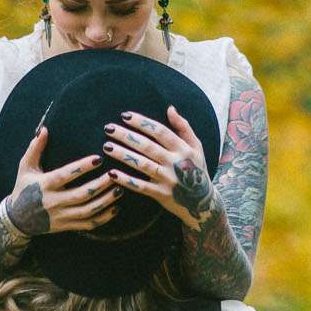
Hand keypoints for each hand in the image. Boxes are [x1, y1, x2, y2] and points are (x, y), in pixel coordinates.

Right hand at [4, 126, 122, 235]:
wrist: (18, 219)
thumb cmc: (23, 187)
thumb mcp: (25, 167)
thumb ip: (35, 148)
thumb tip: (45, 129)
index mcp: (45, 185)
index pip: (65, 176)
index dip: (82, 168)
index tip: (98, 158)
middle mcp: (54, 202)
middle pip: (80, 195)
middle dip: (100, 185)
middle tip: (115, 174)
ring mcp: (61, 216)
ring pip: (87, 211)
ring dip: (105, 201)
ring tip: (120, 189)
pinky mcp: (67, 226)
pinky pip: (88, 225)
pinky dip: (103, 218)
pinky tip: (115, 208)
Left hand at [102, 105, 214, 229]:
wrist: (203, 203)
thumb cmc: (197, 169)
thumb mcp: (196, 146)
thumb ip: (184, 126)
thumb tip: (170, 108)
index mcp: (183, 148)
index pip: (160, 131)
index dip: (142, 122)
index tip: (125, 115)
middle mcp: (175, 163)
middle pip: (147, 146)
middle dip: (127, 136)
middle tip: (108, 128)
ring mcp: (167, 179)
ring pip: (142, 165)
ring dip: (123, 155)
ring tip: (106, 146)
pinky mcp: (161, 194)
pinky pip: (141, 187)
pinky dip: (126, 180)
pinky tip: (111, 173)